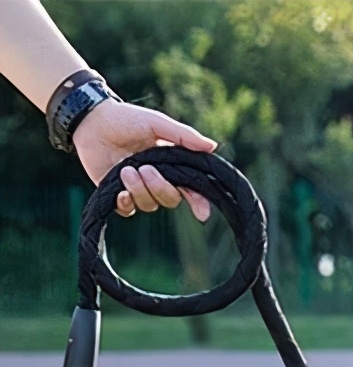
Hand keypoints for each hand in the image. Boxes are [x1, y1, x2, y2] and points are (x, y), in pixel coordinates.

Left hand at [72, 101, 217, 220]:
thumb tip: (212, 146)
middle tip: (144, 168)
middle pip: (170, 200)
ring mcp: (138, 189)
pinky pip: (129, 210)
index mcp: (172, 166)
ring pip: (149, 205)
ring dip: (138, 189)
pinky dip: (125, 202)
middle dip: (159, 187)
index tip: (201, 213)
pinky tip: (120, 191)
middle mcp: (158, 180)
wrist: (92, 121)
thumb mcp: (158, 123)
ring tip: (124, 169)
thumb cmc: (127, 119)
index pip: (191, 190)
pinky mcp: (118, 194)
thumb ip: (184, 136)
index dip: (199, 203)